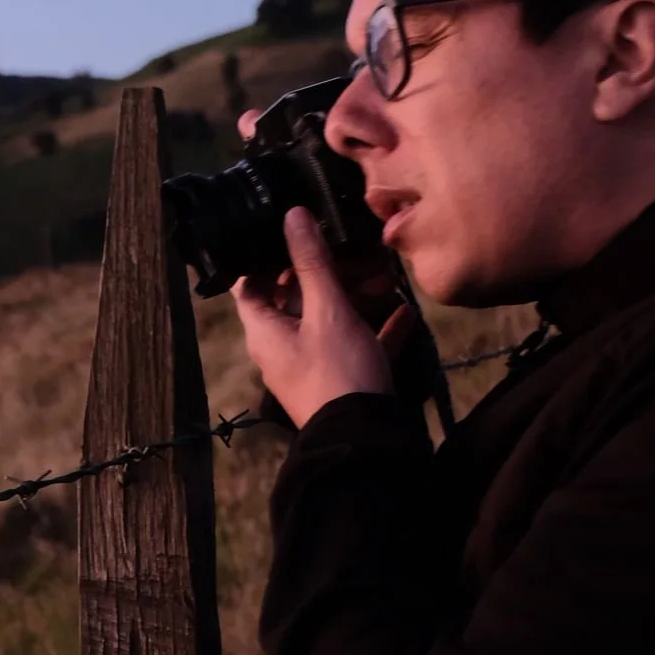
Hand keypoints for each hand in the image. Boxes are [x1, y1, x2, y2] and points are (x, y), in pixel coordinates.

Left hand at [229, 109, 417, 428]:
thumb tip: (291, 214)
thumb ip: (312, 262)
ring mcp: (314, 365)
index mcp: (265, 331)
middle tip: (350, 242)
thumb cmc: (337, 371)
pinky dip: (377, 327)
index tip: (289, 228)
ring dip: (356, 295)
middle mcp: (283, 347)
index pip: (249, 284)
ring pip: (331, 319)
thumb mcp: (327, 310)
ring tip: (385, 272)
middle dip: (324, 270)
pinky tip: (405, 311)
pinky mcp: (344, 380)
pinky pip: (358, 345)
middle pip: (296, 298)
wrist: (366, 440)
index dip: (264, 255)